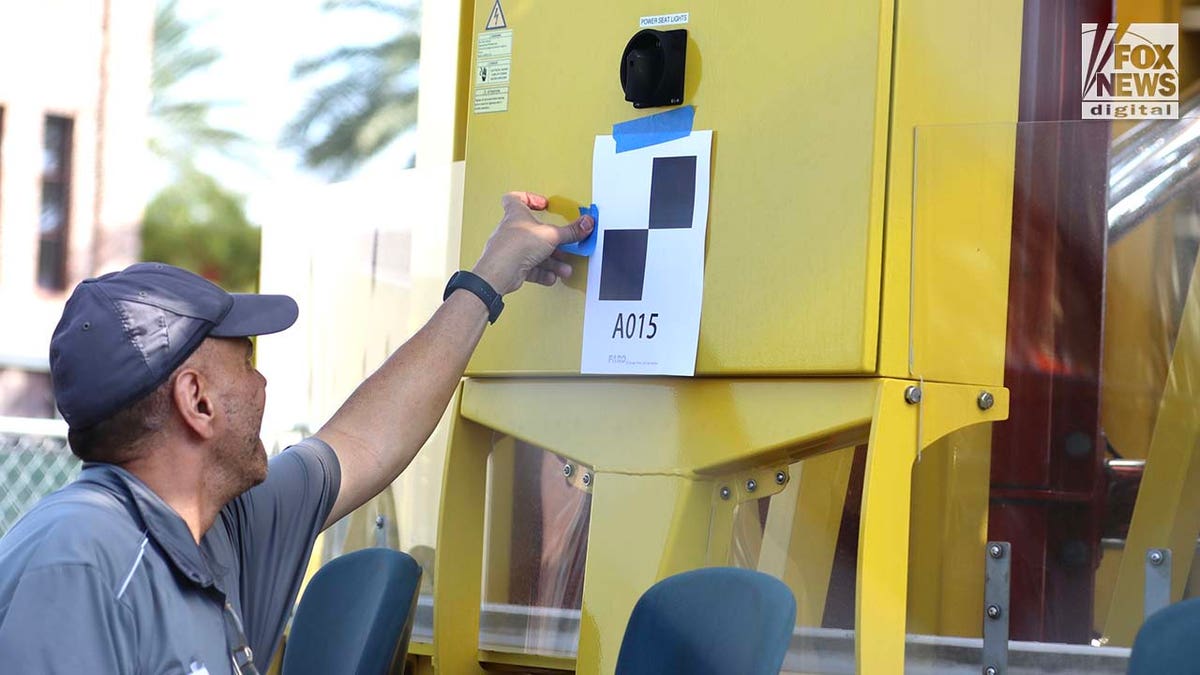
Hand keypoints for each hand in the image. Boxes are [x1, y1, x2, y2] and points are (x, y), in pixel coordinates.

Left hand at [471, 192, 593, 294]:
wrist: (500, 272)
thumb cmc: (515, 246)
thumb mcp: (551, 235)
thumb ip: (570, 231)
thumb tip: (585, 223)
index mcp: (516, 214)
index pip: (516, 198)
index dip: (530, 198)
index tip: (543, 204)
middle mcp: (512, 231)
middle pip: (535, 232)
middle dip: (553, 241)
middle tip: (564, 244)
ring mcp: (512, 250)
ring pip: (535, 253)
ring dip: (552, 261)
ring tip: (564, 268)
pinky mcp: (513, 267)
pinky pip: (531, 269)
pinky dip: (543, 273)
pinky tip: (551, 276)